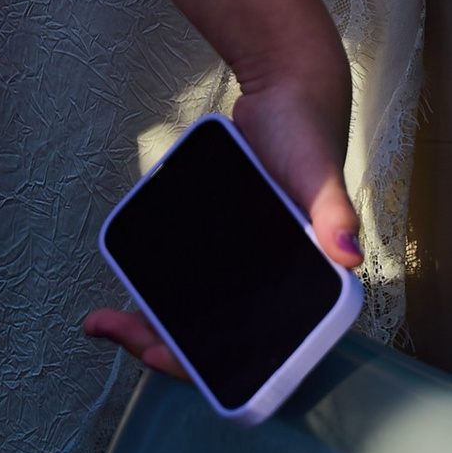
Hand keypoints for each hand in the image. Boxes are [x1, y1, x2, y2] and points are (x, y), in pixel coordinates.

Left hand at [83, 66, 361, 377]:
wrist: (289, 90)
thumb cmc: (311, 133)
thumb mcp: (319, 174)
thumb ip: (335, 211)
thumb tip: (348, 255)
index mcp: (299, 289)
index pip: (248, 348)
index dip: (201, 362)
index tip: (154, 356)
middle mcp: (269, 286)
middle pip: (210, 335)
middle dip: (159, 342)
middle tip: (110, 329)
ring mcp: (242, 264)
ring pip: (193, 310)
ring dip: (151, 321)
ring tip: (103, 320)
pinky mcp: (222, 241)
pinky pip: (187, 274)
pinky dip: (158, 285)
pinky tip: (126, 286)